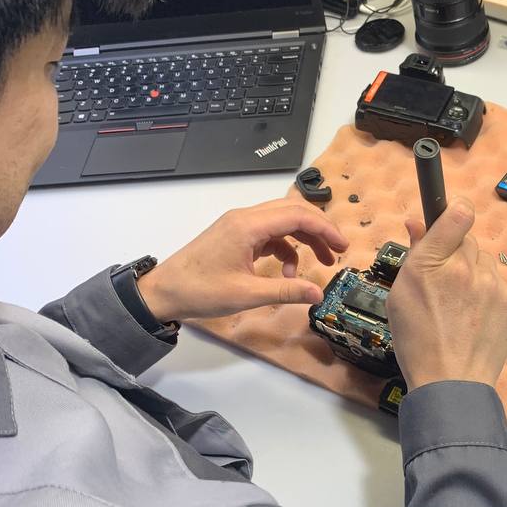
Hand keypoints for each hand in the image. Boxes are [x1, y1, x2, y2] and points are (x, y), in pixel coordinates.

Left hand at [137, 197, 348, 321]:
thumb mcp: (246, 295)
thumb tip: (318, 293)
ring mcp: (239, 225)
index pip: (296, 216)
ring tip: (321, 263)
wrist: (163, 291)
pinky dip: (285, 250)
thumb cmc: (201, 291)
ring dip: (303, 240)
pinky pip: (270, 235)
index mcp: (248, 226)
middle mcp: (245, 218)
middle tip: (338, 252)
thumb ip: (286, 292)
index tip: (343, 246)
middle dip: (318, 230)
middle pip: (292, 211)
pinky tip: (287, 275)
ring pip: (282, 222)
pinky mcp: (236, 236)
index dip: (324, 229)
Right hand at [387, 197, 506, 390]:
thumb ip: (413, 253)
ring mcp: (491, 283)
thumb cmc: (419, 341)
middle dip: (455, 252)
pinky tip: (472, 315)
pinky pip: (496, 282)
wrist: (452, 381)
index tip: (449, 215)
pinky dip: (486, 292)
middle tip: (442, 280)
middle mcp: (465, 267)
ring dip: (472, 273)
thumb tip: (418, 223)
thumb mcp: (400, 295)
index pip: (456, 213)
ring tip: (457, 305)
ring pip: (482, 261)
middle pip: (467, 239)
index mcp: (431, 263)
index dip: (453, 211)